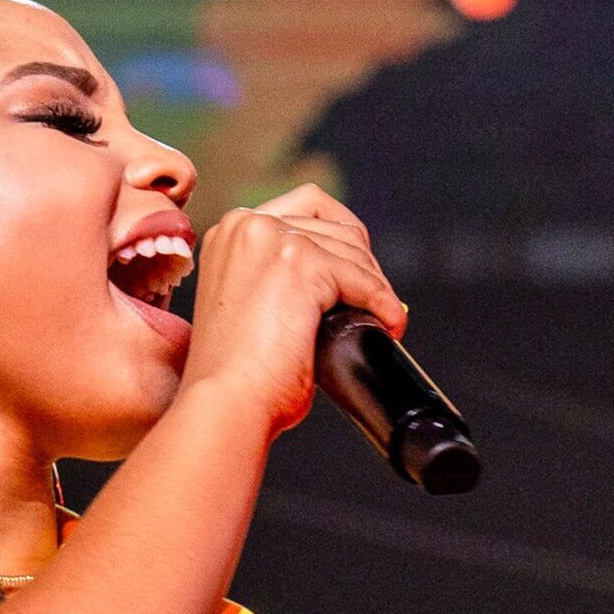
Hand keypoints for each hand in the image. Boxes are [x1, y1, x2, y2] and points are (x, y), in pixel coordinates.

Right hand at [178, 186, 409, 435]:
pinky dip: (382, 302)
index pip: (307, 208)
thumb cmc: (236, 378)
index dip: (341, 243)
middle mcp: (246, 225)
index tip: (355, 277)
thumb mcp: (251, 308)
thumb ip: (280, 280)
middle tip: (373, 305)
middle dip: (363, 265)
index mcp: (230, 233)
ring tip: (379, 320)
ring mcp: (272, 238)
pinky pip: (362, 278)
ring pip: (352, 249)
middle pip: (335, 225)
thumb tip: (336, 285)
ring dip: (374, 286)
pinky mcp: (301, 262)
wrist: (226, 404)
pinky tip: (387, 325)